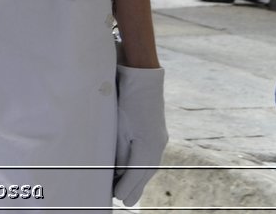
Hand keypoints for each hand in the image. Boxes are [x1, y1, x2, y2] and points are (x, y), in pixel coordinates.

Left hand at [112, 65, 167, 204]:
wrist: (141, 74)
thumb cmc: (126, 99)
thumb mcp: (119, 127)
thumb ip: (119, 151)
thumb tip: (117, 173)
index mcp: (148, 147)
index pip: (136, 175)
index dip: (126, 187)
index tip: (118, 198)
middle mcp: (156, 145)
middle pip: (144, 173)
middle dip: (133, 187)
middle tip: (122, 200)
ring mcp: (158, 137)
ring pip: (148, 164)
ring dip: (138, 177)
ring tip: (127, 189)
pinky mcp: (155, 130)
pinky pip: (149, 153)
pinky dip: (141, 164)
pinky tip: (134, 167)